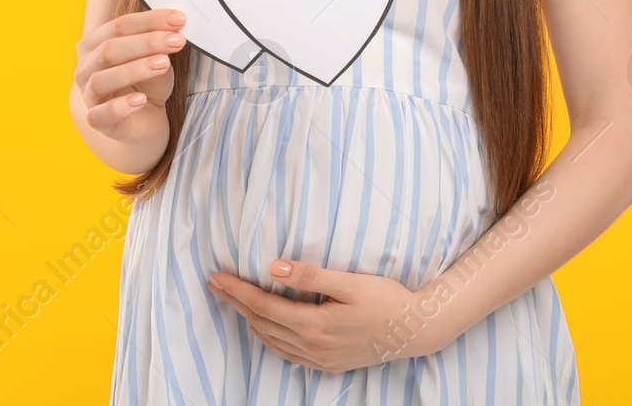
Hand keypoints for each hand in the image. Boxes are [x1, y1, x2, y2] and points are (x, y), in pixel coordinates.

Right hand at [73, 8, 186, 144]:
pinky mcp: (96, 120)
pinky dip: (120, 107)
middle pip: (109, 49)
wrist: (145, 119)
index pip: (119, 26)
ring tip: (163, 64)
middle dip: (146, 42)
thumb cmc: (146, 83)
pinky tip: (141, 100)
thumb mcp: (156, 59)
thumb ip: (159, 46)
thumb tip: (174, 29)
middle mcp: (85, 67)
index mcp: (94, 44)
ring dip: (135, 69)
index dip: (149, 21)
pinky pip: (101, 114)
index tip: (179, 19)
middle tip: (177, 41)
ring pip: (102, 79)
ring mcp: (88, 95)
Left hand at [207, 259, 457, 372]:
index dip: (236, 290)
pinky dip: (269, 340)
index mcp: (313, 324)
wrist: (416, 330)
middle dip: (235, 302)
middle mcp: (312, 345)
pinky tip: (264, 329)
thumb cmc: (386, 299)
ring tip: (232, 301)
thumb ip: (309, 275)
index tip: (216, 277)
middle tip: (214, 284)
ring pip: (272, 340)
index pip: (262, 305)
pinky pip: (288, 354)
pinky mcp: (329, 364)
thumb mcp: (349, 282)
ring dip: (249, 320)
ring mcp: (320, 358)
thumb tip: (273, 267)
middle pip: (261, 322)